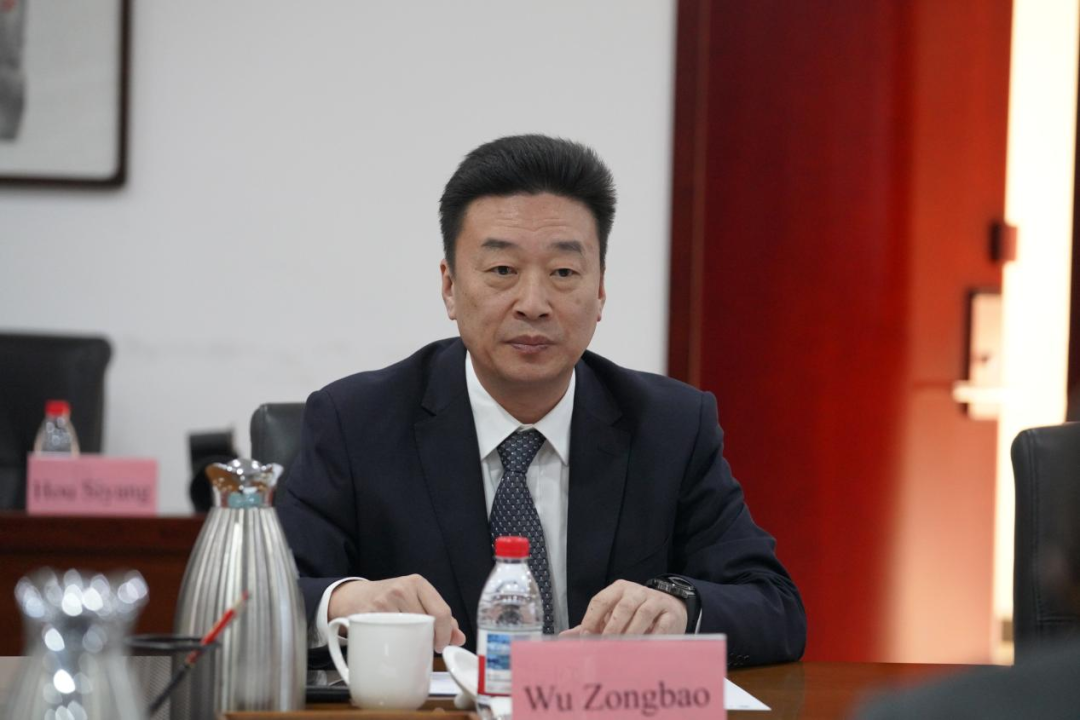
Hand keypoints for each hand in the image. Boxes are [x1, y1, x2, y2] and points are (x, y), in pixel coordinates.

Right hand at [329, 574, 466, 651]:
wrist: (354, 597)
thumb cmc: (391, 600)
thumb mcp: (416, 599)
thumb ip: (439, 616)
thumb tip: (460, 638)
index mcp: (417, 583)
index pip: (441, 611)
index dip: (445, 633)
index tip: (441, 644)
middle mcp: (401, 588)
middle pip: (426, 622)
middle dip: (430, 639)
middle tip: (426, 647)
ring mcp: (384, 601)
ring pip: (408, 631)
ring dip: (412, 643)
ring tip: (410, 645)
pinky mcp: (368, 616)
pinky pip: (388, 636)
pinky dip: (394, 644)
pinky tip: (393, 644)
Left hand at [560, 580, 686, 636]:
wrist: (670, 608)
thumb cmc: (635, 613)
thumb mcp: (613, 613)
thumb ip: (591, 625)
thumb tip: (564, 636)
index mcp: (619, 589)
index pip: (600, 601)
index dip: (591, 620)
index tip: (586, 638)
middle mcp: (636, 591)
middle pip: (622, 607)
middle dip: (611, 628)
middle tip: (604, 645)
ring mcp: (655, 601)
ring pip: (642, 614)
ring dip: (630, 632)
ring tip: (622, 648)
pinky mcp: (670, 614)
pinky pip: (661, 625)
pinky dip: (651, 637)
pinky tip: (643, 647)